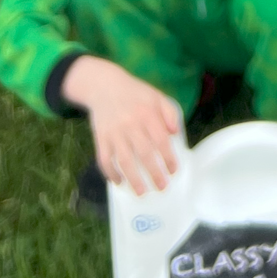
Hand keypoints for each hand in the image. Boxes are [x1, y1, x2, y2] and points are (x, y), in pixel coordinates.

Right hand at [63, 58, 182, 193]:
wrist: (104, 86)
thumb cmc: (135, 94)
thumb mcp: (156, 96)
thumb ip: (169, 112)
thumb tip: (176, 134)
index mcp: (147, 113)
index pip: (161, 140)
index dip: (168, 158)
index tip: (173, 170)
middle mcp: (130, 124)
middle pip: (144, 154)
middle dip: (154, 173)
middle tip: (162, 187)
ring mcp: (114, 132)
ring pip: (124, 161)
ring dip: (133, 179)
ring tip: (142, 192)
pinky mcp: (100, 137)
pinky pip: (104, 159)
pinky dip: (110, 173)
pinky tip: (119, 182)